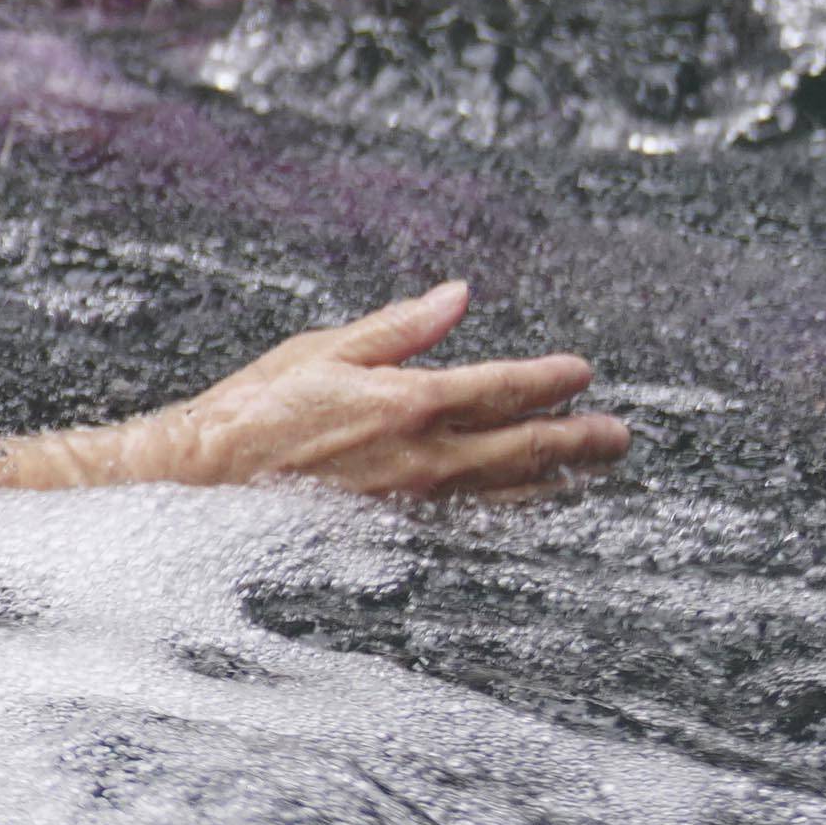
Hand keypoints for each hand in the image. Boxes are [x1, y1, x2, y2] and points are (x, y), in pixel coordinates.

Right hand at [118, 281, 628, 499]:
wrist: (208, 477)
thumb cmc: (256, 408)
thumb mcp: (326, 348)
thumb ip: (401, 328)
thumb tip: (457, 298)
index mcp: (409, 400)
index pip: (504, 388)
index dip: (551, 380)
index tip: (581, 373)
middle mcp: (423, 454)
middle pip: (524, 447)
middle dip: (578, 439)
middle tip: (617, 437)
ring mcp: (415, 498)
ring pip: (507, 491)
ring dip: (556, 480)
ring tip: (589, 474)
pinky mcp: (398, 526)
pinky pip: (473, 518)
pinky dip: (510, 511)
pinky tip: (526, 508)